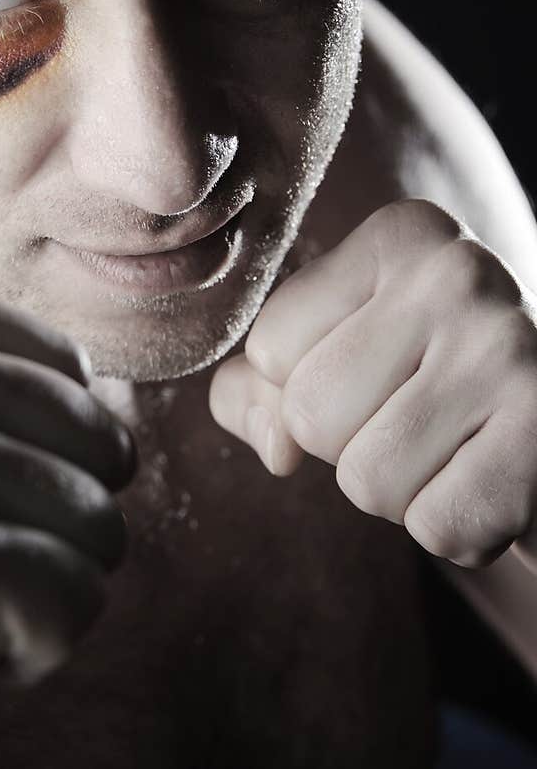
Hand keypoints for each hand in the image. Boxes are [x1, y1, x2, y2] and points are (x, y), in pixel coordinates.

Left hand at [209, 198, 536, 572]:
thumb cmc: (435, 386)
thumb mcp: (343, 353)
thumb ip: (262, 389)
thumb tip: (275, 447)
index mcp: (399, 234)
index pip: (270, 349)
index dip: (306, 392)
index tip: (382, 376)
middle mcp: (456, 272)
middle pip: (311, 416)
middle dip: (350, 450)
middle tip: (421, 425)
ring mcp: (506, 346)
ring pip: (368, 479)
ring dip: (404, 496)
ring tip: (460, 452)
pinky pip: (439, 525)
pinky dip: (460, 533)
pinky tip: (496, 485)